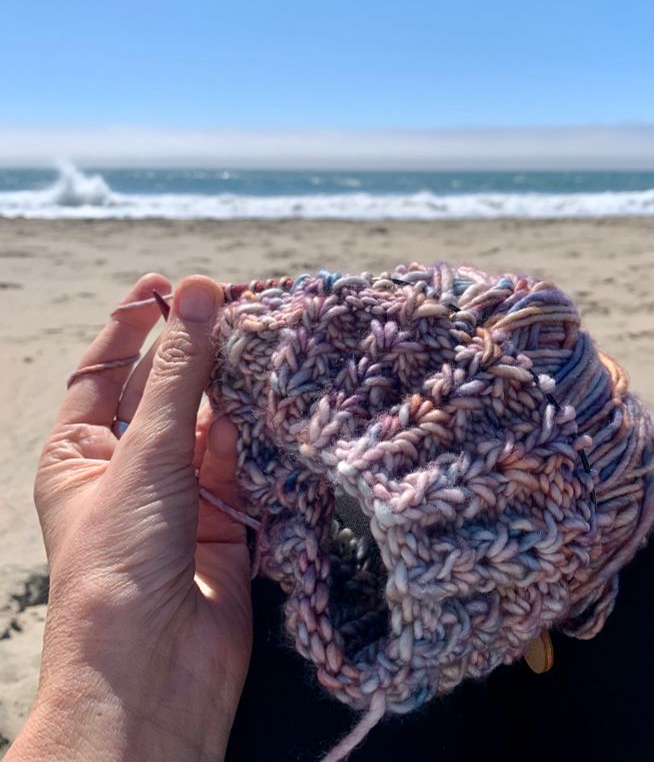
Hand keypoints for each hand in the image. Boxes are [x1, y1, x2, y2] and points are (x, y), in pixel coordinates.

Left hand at [8, 274, 251, 761]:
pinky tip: (270, 406)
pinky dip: (256, 435)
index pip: (104, 370)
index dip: (135, 325)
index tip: (171, 285)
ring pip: (210, 423)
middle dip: (195, 353)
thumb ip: (179, 373)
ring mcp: (178, 494)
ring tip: (260, 347)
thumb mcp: (144, 454)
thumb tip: (198, 292)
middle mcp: (127, 468)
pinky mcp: (227, 519)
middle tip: (234, 306)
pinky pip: (243, 461)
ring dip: (232, 391)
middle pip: (164, 391)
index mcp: (80, 452)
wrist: (154, 672)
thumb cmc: (119, 560)